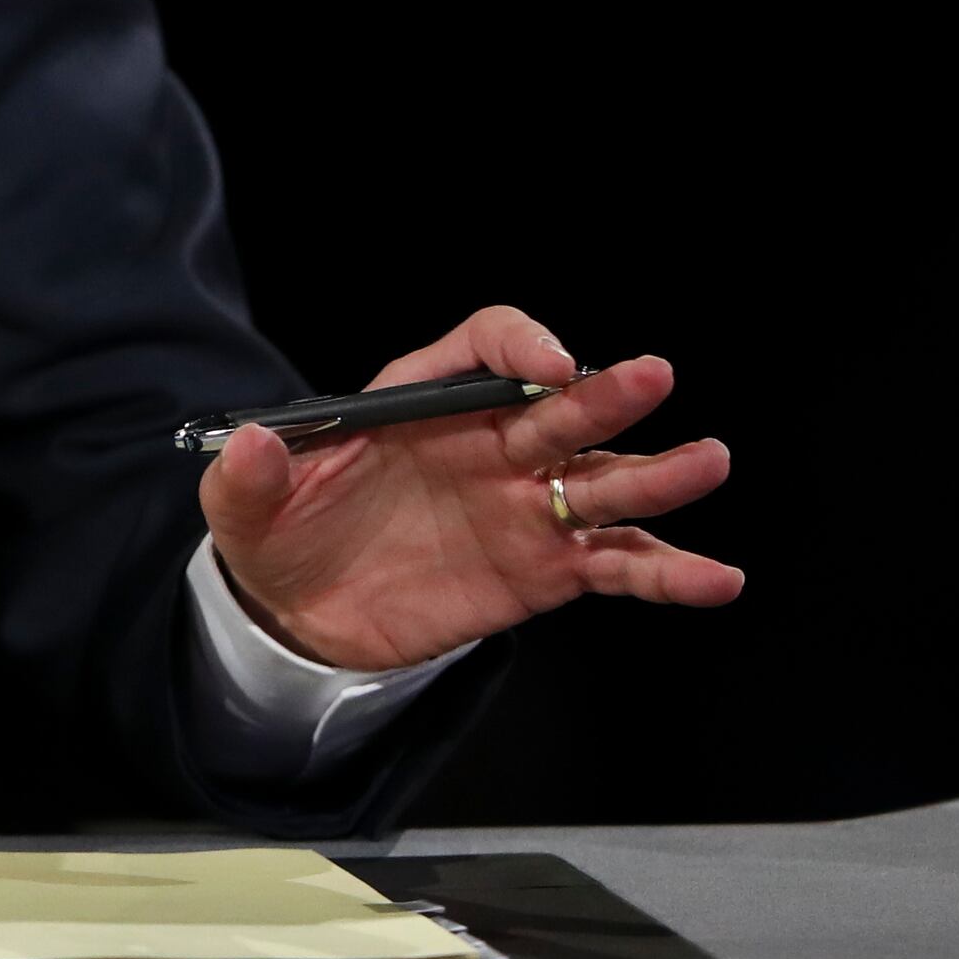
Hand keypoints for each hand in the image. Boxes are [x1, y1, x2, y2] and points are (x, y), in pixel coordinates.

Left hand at [200, 304, 740, 673]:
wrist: (298, 613)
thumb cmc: (280, 532)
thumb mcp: (242, 506)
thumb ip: (249, 476)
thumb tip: (249, 447)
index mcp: (422, 402)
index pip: (484, 348)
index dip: (518, 345)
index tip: (546, 366)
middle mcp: (487, 443)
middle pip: (558, 408)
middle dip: (603, 394)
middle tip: (652, 378)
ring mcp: (522, 506)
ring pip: (603, 481)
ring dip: (655, 474)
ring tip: (707, 461)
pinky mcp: (543, 571)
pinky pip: (613, 564)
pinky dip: (666, 571)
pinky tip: (717, 578)